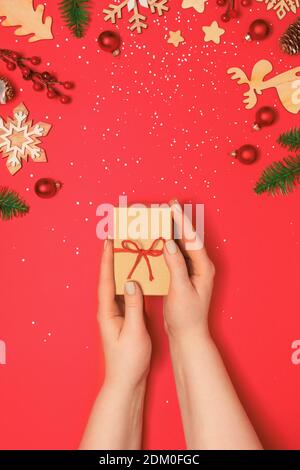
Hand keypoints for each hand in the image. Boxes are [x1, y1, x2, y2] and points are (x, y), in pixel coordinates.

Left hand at [98, 239, 151, 389]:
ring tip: (129, 251)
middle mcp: (108, 309)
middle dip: (113, 258)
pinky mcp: (123, 318)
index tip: (108, 242)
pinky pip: (126, 294)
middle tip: (119, 240)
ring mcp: (115, 314)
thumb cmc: (129, 359)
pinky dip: (130, 282)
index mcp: (107, 311)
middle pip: (110, 279)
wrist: (126, 380)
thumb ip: (133, 306)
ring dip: (121, 268)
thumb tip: (131, 281)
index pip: (106, 280)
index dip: (107, 260)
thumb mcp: (134, 331)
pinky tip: (137, 275)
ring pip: (117, 286)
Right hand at [163, 202, 214, 340]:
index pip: (192, 238)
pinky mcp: (181, 276)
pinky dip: (164, 246)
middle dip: (176, 221)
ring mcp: (190, 270)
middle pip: (187, 238)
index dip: (182, 220)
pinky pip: (173, 256)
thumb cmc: (186, 316)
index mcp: (203, 267)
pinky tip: (155, 241)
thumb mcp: (180, 290)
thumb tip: (169, 243)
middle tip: (165, 206)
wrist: (187, 335)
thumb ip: (176, 265)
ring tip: (159, 218)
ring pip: (179, 245)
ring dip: (169, 232)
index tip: (172, 206)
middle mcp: (199, 265)